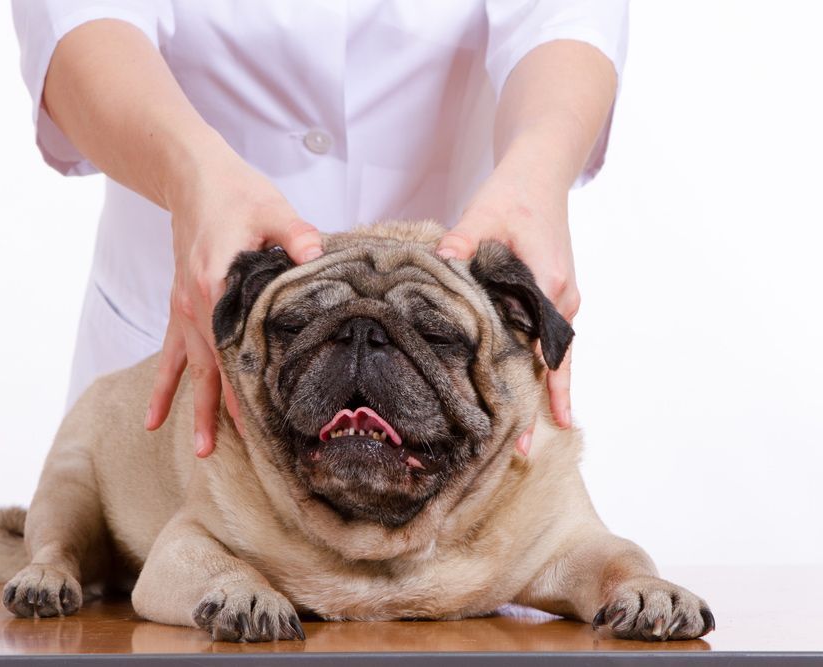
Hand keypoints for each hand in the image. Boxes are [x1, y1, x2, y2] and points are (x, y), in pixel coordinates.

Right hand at [143, 146, 321, 456]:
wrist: (192, 178)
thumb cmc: (236, 193)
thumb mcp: (271, 208)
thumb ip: (294, 234)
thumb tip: (316, 254)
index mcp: (218, 282)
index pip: (236, 344)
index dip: (251, 382)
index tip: (269, 418)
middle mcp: (196, 304)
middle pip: (214, 366)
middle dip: (229, 410)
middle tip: (251, 452)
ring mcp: (185, 309)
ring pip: (192, 369)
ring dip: (196, 410)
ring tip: (202, 452)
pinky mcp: (182, 308)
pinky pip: (171, 355)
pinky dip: (164, 388)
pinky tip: (153, 421)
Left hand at [436, 170, 577, 438]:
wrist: (541, 171)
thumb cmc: (514, 193)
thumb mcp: (484, 214)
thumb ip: (463, 243)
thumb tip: (441, 264)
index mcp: (547, 285)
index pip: (541, 347)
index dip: (530, 386)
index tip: (516, 419)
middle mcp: (561, 300)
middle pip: (552, 364)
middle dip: (540, 408)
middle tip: (524, 453)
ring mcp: (559, 301)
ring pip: (553, 359)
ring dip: (543, 397)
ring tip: (529, 441)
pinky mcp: (550, 298)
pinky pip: (547, 344)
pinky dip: (542, 373)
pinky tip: (534, 401)